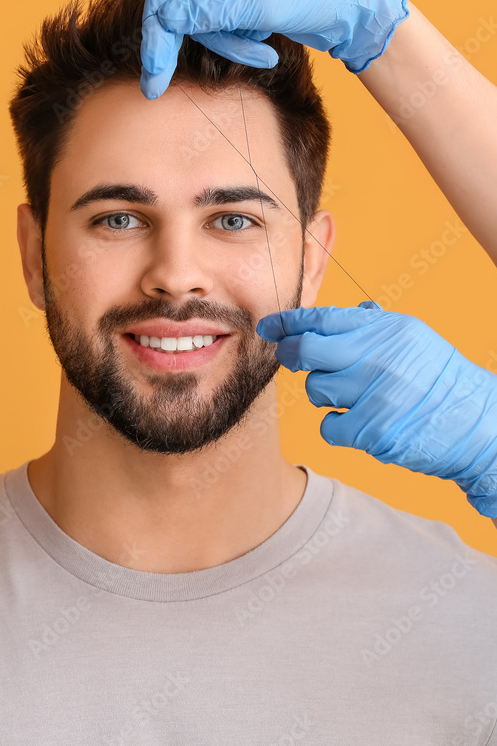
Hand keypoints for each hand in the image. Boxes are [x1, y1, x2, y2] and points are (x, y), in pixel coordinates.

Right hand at [140, 0, 408, 98]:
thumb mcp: (260, 5)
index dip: (155, 27)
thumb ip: (210, 12)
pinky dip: (241, 48)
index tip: (153, 67)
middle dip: (174, 46)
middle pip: (176, 7)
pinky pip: (221, 32)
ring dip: (230, 48)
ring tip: (266, 57)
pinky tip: (269, 53)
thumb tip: (164, 18)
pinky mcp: (237, 3)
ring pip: (201, 26)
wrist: (354, 6)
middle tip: (155, 89)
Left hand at [256, 302, 496, 518]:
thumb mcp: (412, 338)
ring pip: (315, 390)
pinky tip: (357, 423)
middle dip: (289, 354)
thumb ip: (371, 326)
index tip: (269, 326)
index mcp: (386, 329)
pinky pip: (328, 427)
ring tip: (351, 397)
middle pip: (305, 351)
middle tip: (288, 358)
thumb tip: (336, 315)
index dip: (288, 322)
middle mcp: (379, 357)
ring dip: (323, 395)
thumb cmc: (439, 378)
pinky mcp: (375, 431)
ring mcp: (376, 395)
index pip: (323, 318)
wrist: (479, 425)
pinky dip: (336, 427)